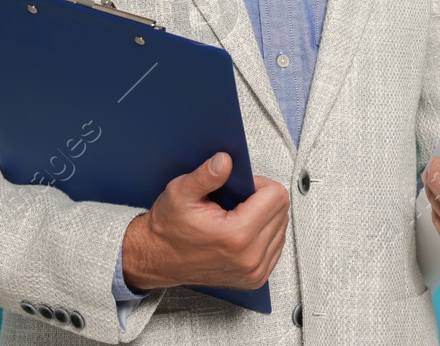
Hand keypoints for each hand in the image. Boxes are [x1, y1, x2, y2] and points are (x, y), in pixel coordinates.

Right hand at [122, 152, 288, 290]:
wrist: (157, 259)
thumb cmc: (168, 228)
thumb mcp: (180, 193)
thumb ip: (206, 175)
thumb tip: (226, 161)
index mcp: (237, 235)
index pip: (277, 196)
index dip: (259, 184)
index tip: (241, 188)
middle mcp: (250, 257)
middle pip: (282, 211)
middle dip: (262, 199)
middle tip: (236, 201)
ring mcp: (255, 271)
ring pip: (282, 228)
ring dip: (264, 217)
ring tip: (237, 216)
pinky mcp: (256, 278)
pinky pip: (276, 245)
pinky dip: (264, 233)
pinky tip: (242, 230)